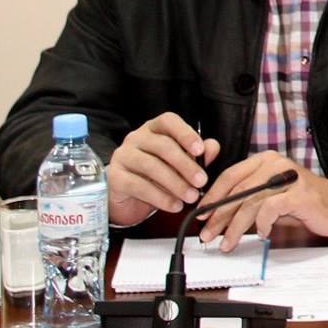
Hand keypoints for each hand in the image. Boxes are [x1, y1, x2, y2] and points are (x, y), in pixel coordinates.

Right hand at [106, 113, 220, 226]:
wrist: (128, 198)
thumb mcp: (180, 164)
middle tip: (201, 182)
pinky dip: (159, 197)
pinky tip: (174, 205)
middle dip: (186, 165)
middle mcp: (136, 138)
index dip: (185, 134)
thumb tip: (213, 147)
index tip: (201, 150)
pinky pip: (137, 185)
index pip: (168, 121)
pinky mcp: (114, 177)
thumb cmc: (158, 174)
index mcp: (154, 128)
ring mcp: (122, 156)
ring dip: (175, 183)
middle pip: (162, 146)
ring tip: (191, 197)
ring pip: (150, 166)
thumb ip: (197, 154)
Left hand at [196, 152, 327, 251]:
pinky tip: (262, 234)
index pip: (230, 175)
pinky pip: (271, 209)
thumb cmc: (301, 202)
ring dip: (235, 227)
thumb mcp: (270, 195)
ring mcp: (289, 177)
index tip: (200, 216)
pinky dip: (262, 225)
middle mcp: (276, 164)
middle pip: (238, 190)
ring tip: (228, 243)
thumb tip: (215, 214)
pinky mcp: (300, 194)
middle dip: (219, 216)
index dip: (212, 197)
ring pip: (251, 202)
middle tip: (208, 234)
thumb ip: (247, 198)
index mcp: (266, 160)